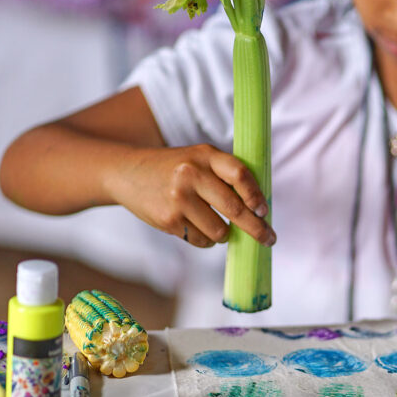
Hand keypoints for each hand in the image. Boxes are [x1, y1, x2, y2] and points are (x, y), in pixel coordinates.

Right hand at [109, 144, 274, 248]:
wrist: (128, 172)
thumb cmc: (174, 168)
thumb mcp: (198, 159)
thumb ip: (225, 175)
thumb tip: (259, 209)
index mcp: (205, 155)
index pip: (240, 175)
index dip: (256, 195)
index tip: (264, 211)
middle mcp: (191, 175)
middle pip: (234, 208)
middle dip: (256, 228)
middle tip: (268, 239)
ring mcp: (178, 199)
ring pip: (219, 230)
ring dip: (224, 234)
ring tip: (217, 226)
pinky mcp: (168, 220)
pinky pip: (201, 240)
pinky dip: (206, 239)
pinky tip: (197, 226)